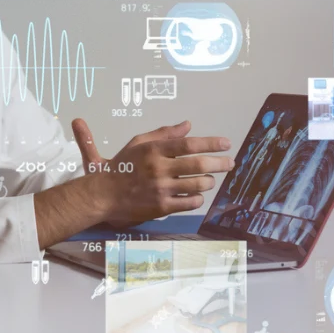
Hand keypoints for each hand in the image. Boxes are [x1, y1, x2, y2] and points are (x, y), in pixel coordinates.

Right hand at [71, 119, 232, 228]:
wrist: (104, 194)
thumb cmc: (122, 166)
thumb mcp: (138, 144)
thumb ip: (163, 133)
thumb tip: (188, 125)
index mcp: (153, 150)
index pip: (189, 144)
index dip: (211, 143)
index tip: (226, 143)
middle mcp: (159, 168)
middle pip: (198, 164)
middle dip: (220, 163)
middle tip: (230, 163)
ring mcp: (161, 189)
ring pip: (198, 184)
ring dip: (208, 181)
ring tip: (208, 179)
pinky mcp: (162, 207)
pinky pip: (190, 202)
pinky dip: (198, 198)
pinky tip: (196, 195)